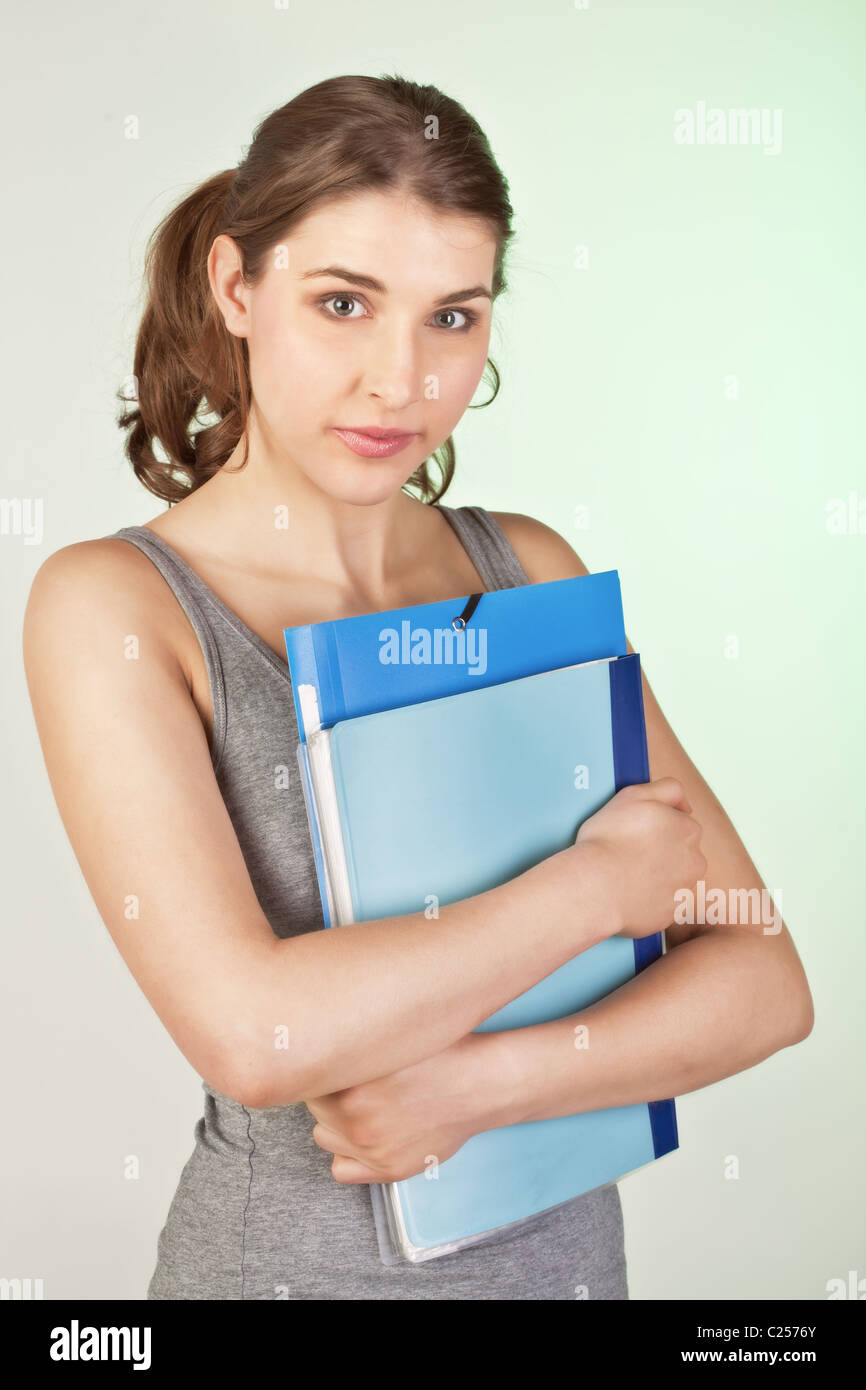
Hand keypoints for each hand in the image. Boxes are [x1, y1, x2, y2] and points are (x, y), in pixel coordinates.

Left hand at [305, 1032, 497, 1183]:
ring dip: (335, 1122)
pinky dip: (347, 1155)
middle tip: (352, 1081)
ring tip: (361, 1105)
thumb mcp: (389, 1037)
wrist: (479, 1084)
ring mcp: (371, 1148)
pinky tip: (364, 1134)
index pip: (308, 1080)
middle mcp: (356, 1118)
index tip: (332, 1063)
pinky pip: (341, 1170)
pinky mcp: (388, 1170)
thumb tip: (311, 1037)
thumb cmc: (440, 1053)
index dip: (321, 1068)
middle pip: (314, 1107)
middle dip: (328, 1092)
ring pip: (323, 1137)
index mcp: (351, 1083)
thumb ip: (349, 1042)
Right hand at [574, 776, 706, 937]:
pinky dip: (649, 899)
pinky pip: (662, 904)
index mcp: (689, 829)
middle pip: (679, 852)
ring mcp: (684, 890)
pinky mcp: (671, 914)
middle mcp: (695, 861)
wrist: (595, 886)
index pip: (678, 824)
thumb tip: (685, 804)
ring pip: (673, 879)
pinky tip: (628, 894)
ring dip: (656, 876)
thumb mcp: (635, 794)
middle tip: (628, 854)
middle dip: (660, 852)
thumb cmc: (609, 840)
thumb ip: (668, 789)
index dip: (654, 827)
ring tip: (626, 875)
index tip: (634, 833)